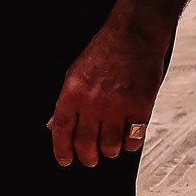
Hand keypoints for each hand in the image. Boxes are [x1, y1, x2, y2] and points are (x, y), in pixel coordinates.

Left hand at [50, 20, 167, 166]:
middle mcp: (93, 102)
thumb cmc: (104, 52)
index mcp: (72, 94)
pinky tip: (128, 139)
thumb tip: (54, 126)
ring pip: (110, 144)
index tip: (65, 160)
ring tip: (109, 150)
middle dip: (87, 157)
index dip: (62, 150)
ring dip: (109, 151)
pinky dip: (131, 143)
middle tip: (90, 160)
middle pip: (86, 142)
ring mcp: (117, 105)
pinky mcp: (141, 105)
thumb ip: (65, 102)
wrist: (135, 34)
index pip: (62, 130)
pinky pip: (134, 136)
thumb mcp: (74, 74)